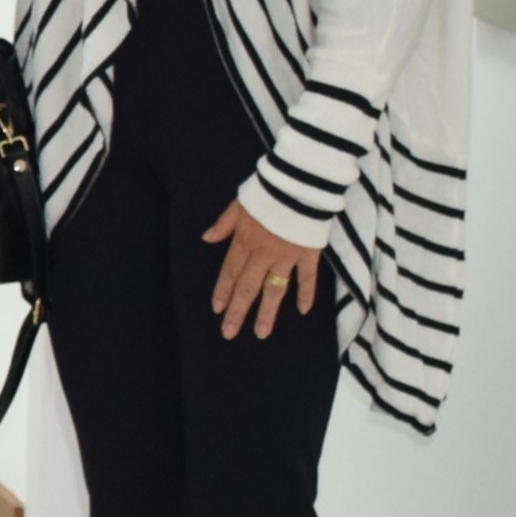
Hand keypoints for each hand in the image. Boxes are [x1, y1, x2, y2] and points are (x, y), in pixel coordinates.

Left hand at [201, 199, 319, 339]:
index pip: (230, 272)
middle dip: (238, 311)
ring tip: (261, 333)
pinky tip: (302, 310)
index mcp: (245, 241)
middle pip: (248, 287)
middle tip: (229, 333)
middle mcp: (264, 253)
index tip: (217, 310)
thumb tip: (207, 238)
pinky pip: (307, 277)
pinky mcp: (309, 253)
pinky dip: (306, 293)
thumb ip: (224, 224)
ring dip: (267, 312)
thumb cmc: (267, 191)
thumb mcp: (239, 203)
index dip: (223, 291)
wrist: (299, 183)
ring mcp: (287, 255)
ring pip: (275, 289)